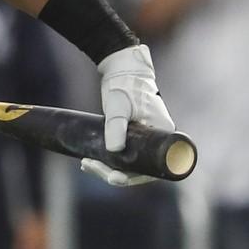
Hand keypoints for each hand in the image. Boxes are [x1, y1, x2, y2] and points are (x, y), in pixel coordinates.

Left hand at [86, 44, 174, 187]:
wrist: (122, 70)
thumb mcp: (119, 106)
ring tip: (85, 164)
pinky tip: (90, 161)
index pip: (151, 168)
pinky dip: (107, 161)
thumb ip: (116, 127)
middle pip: (137, 169)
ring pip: (127, 165)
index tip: (114, 177)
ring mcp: (145, 140)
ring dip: (106, 168)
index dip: (133, 177)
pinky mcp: (133, 137)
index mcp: (162, 136)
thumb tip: (113, 151)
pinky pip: (122, 156)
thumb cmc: (126, 85)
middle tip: (90, 166)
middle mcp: (156, 142)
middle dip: (112, 173)